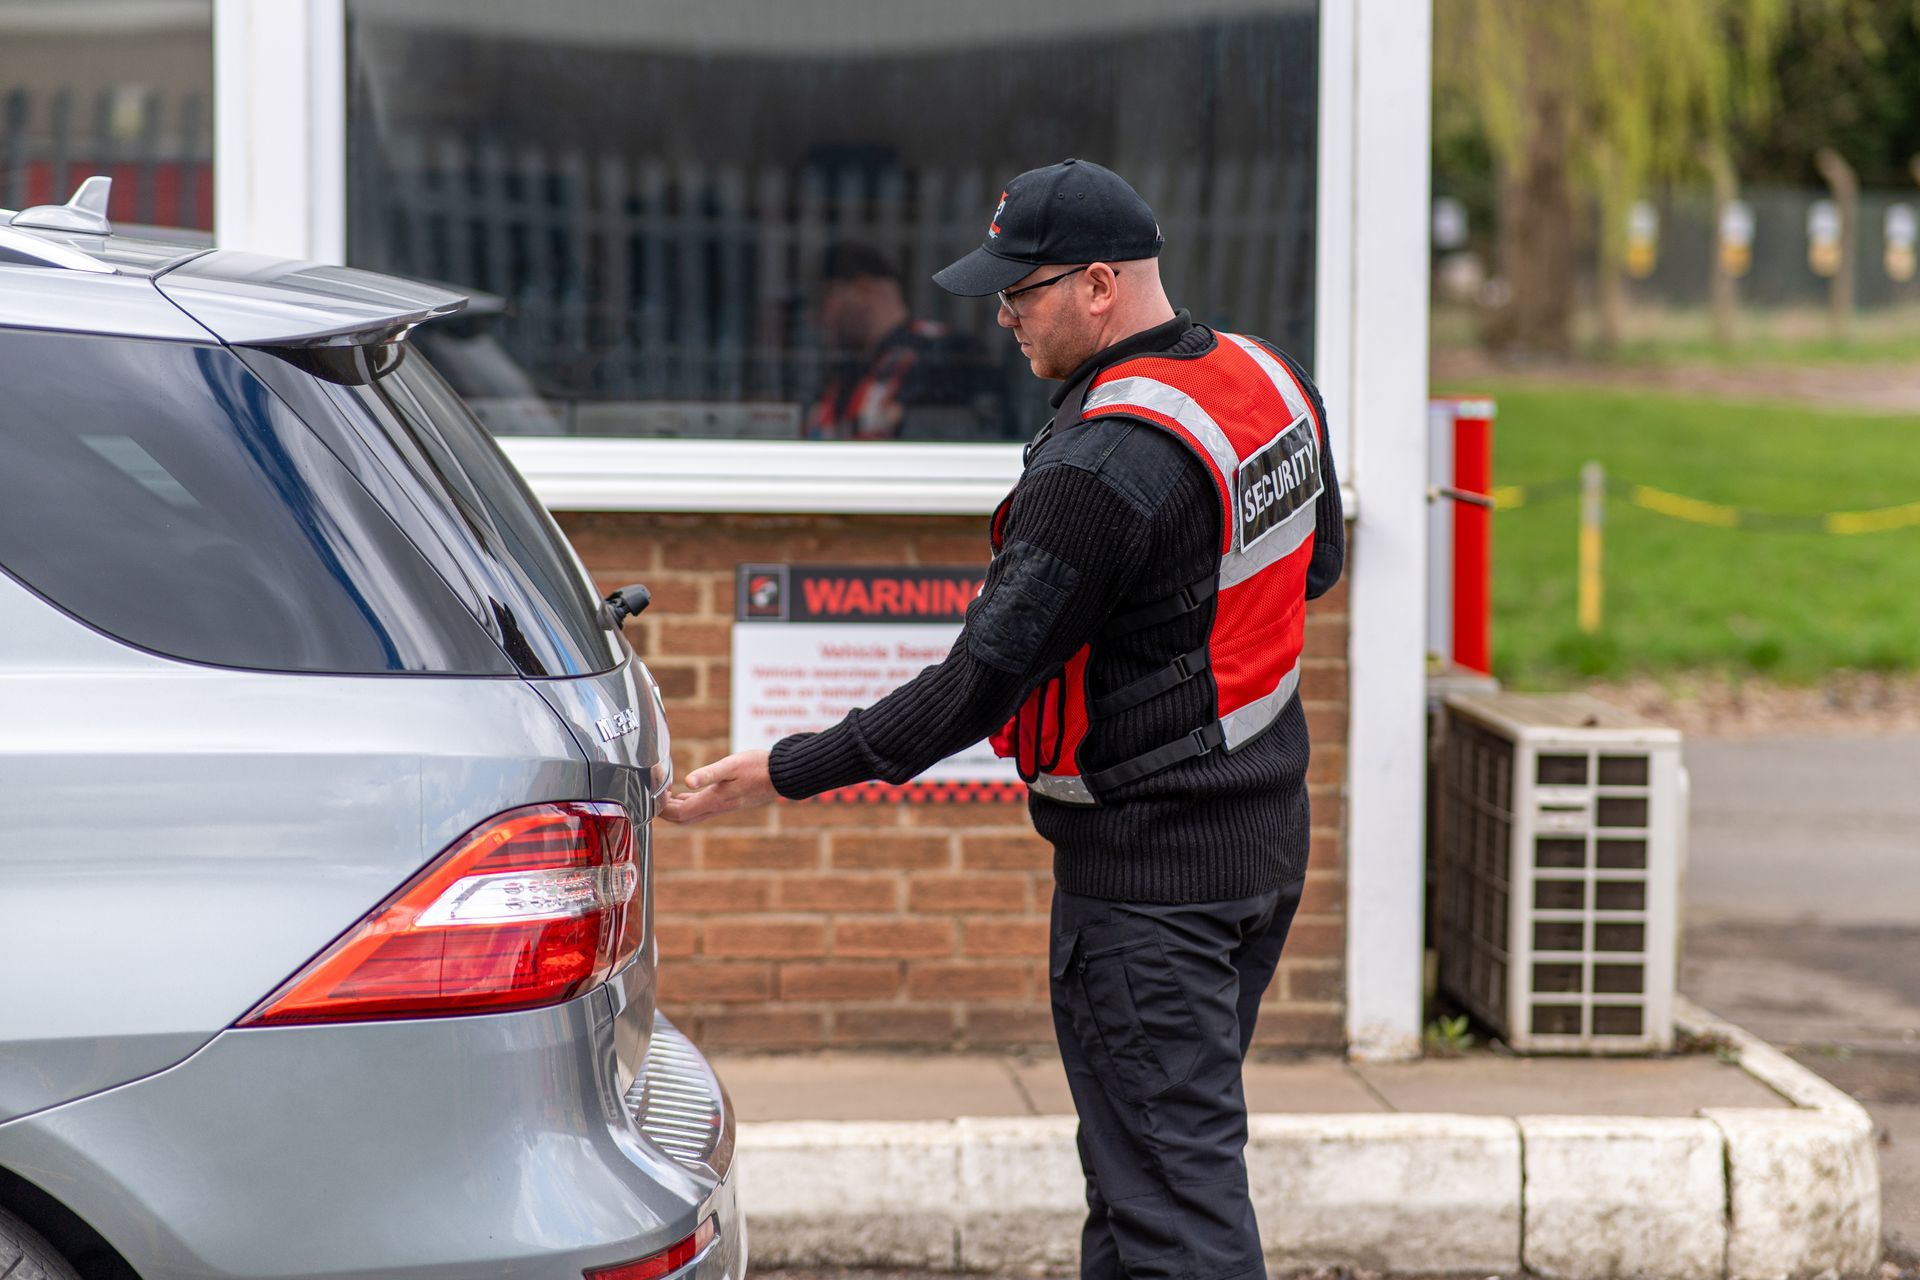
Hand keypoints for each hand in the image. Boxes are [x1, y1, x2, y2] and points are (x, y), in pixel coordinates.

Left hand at [660, 750, 776, 824]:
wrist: (782, 775)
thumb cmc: (758, 767)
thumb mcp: (731, 765)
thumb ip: (708, 773)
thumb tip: (687, 781)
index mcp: (715, 800)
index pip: (680, 814)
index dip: (663, 809)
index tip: (654, 796)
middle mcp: (718, 807)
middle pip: (685, 819)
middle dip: (667, 812)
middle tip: (655, 799)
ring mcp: (724, 806)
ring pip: (694, 815)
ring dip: (677, 809)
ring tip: (665, 795)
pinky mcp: (729, 801)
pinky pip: (703, 808)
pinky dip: (690, 803)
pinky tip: (687, 793)